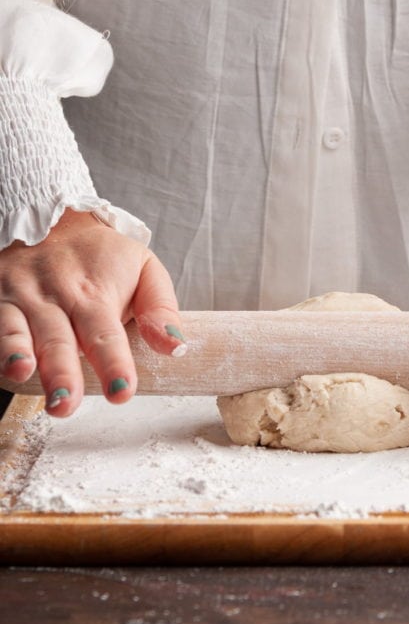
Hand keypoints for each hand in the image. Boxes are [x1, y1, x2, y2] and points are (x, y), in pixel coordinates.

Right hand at [0, 209, 183, 416]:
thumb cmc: (103, 256)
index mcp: (96, 293)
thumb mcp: (144, 270)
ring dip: (16, 353)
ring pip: (15, 329)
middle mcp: (55, 296)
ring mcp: (20, 298)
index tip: (121, 391)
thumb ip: (160, 311)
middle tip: (65, 404)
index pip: (106, 333)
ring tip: (22, 373)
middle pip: (58, 338)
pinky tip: (1, 364)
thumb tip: (176, 349)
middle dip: (61, 372)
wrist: (58, 219)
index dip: (113, 363)